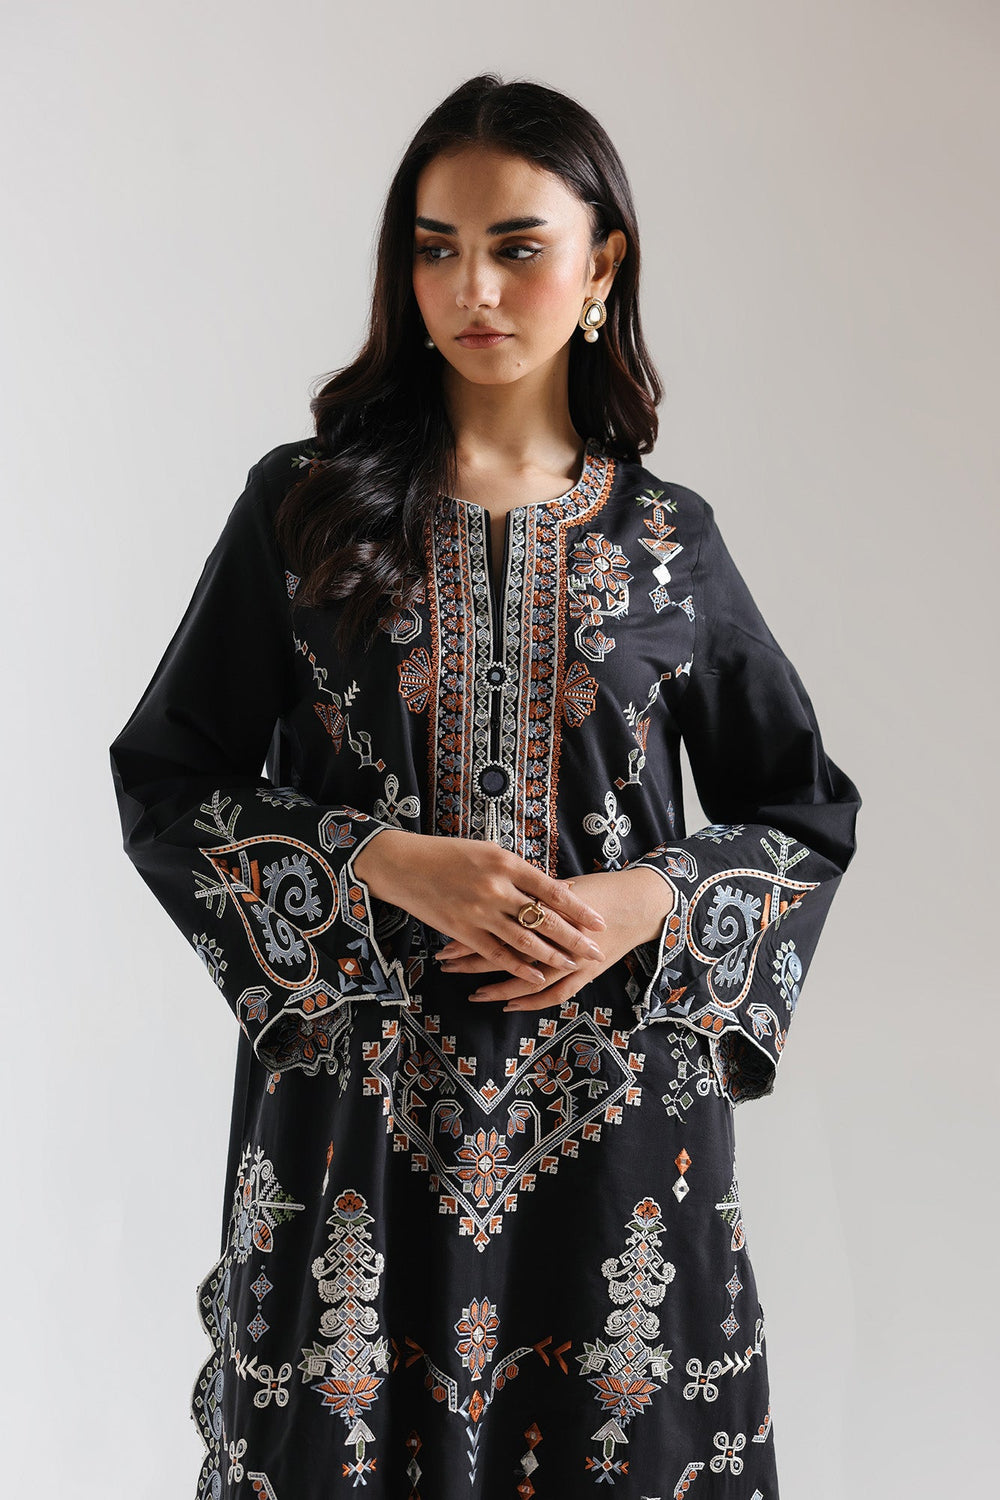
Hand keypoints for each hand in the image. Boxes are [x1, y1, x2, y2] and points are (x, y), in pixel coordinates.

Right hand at [352, 829, 608, 987]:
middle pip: (544, 919)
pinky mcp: (462, 930)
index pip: (551, 890)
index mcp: (506, 863)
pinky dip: (519, 967)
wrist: (404, 864)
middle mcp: (496, 888)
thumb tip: (553, 889)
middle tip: (597, 951)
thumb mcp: (488, 852)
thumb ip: (519, 872)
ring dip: (552, 955)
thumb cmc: (449, 853)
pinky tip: (537, 976)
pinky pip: (497, 954)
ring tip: (573, 964)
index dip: (578, 909)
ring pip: (524, 940)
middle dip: (574, 938)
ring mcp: (478, 912)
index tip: (599, 922)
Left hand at [435, 869, 674, 1010]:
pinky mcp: (585, 974)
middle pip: (506, 951)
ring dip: (497, 988)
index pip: (498, 924)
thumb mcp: (563, 885)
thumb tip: (494, 892)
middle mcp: (557, 937)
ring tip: (471, 992)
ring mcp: (573, 959)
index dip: (470, 933)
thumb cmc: (600, 889)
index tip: (444, 939)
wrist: (641, 903)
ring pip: (527, 979)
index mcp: (547, 909)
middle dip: (473, 959)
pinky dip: (531, 1002)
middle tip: (445, 964)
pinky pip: (554, 994)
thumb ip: (532, 895)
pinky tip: (509, 1005)